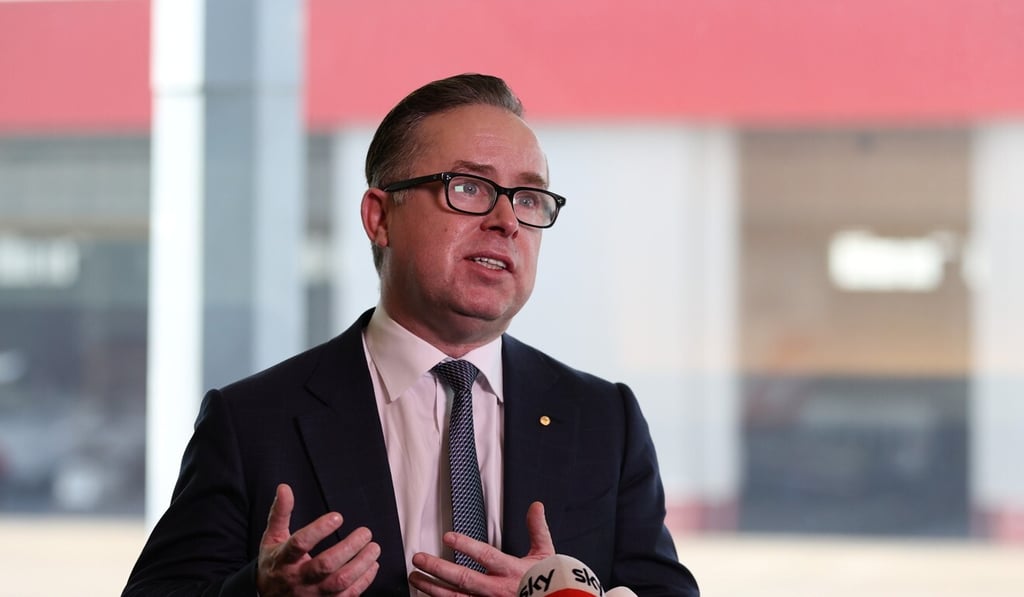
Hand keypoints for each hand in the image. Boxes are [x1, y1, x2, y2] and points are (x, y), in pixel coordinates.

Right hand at [256, 484, 380, 595]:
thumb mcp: (272, 538)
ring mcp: (312, 594)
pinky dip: (364, 581)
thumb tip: (284, 488)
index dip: (318, 530)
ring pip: (339, 582)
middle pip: (325, 565)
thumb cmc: (275, 563)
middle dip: (348, 548)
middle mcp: (298, 578)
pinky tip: (372, 566)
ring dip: (361, 565)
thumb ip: (280, 513)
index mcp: (284, 559)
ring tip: (374, 548)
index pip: (300, 544)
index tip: (337, 517)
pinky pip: (347, 595)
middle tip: (365, 532)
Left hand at [408, 501, 554, 595]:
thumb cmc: (550, 582)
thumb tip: (536, 506)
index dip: (467, 546)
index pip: (486, 556)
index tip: (448, 536)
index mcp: (512, 571)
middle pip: (463, 579)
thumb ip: (537, 529)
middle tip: (419, 559)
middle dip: (438, 568)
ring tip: (415, 577)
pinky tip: (428, 595)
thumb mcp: (546, 553)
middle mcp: (497, 590)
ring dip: (433, 587)